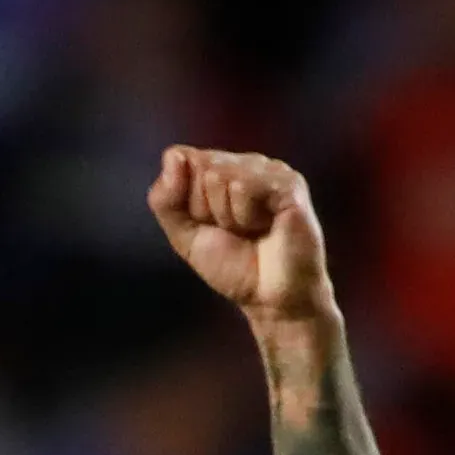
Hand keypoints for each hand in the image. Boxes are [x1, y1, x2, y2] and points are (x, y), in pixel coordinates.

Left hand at [148, 146, 338, 328]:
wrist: (270, 299)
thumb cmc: (234, 266)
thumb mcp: (184, 235)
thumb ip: (166, 199)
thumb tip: (173, 154)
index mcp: (222, 168)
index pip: (181, 159)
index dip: (188, 201)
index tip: (210, 225)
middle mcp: (247, 162)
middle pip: (200, 166)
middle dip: (207, 209)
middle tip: (234, 231)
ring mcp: (270, 169)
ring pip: (219, 175)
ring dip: (228, 216)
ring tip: (251, 230)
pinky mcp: (289, 182)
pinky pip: (243, 187)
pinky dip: (246, 216)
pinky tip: (265, 226)